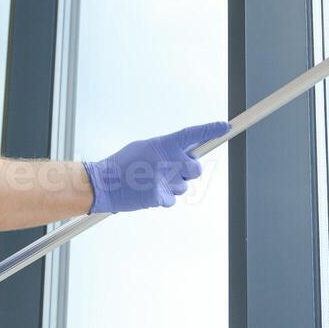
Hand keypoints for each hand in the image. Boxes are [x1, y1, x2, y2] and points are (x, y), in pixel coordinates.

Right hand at [83, 120, 228, 213]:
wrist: (104, 183)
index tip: (224, 127)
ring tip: (152, 182)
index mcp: (164, 145)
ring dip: (173, 186)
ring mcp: (166, 181)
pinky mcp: (161, 198)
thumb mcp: (144, 147)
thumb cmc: (123, 164)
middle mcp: (169, 161)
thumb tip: (182, 154)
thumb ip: (165, 150)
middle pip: (196, 169)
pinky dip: (163, 198)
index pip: (193, 135)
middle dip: (189, 171)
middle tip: (172, 171)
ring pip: (184, 187)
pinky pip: (172, 200)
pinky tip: (148, 192)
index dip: (211, 130)